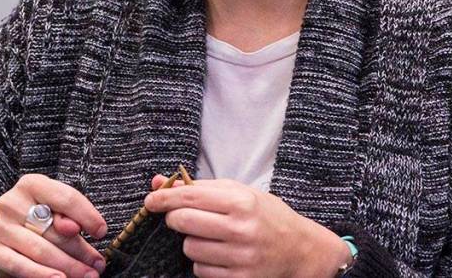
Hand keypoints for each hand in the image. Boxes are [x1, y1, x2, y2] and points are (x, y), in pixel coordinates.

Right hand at [0, 173, 107, 277]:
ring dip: (68, 266)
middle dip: (81, 250)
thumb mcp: (55, 208)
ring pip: (40, 250)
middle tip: (97, 265)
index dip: (87, 216)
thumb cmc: (40, 217)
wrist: (8, 231)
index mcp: (31, 184)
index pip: (65, 198)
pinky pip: (21, 266)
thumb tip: (74, 228)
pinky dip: (42, 275)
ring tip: (87, 275)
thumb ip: (68, 215)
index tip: (102, 232)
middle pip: (54, 229)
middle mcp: (11, 203)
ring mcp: (0, 227)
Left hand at [143, 175, 351, 277]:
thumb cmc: (265, 215)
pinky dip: (202, 263)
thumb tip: (159, 182)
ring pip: (190, 249)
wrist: (300, 249)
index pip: (189, 197)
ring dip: (191, 242)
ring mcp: (241, 257)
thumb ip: (199, 187)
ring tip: (208, 237)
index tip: (150, 200)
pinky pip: (201, 271)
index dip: (163, 198)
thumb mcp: (238, 192)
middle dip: (174, 219)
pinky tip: (217, 254)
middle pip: (184, 223)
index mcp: (240, 202)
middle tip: (179, 217)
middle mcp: (241, 229)